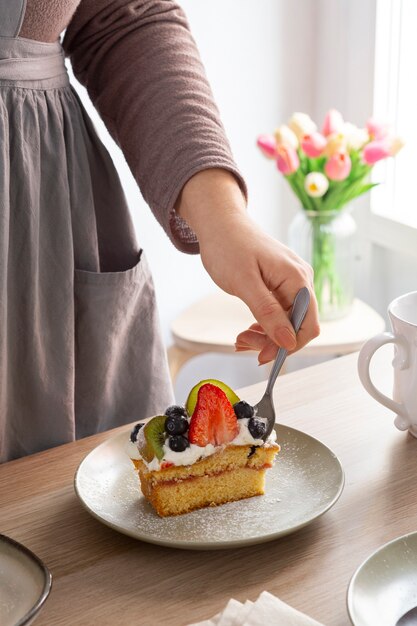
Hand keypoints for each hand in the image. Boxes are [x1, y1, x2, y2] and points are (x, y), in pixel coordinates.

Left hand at [176, 169, 319, 363]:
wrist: (220, 222)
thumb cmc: (228, 245)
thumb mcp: (244, 283)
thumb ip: (267, 313)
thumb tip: (288, 340)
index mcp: (297, 278)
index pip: (308, 325)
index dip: (288, 346)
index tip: (263, 356)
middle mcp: (300, 280)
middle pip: (298, 325)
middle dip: (273, 341)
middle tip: (243, 345)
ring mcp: (291, 281)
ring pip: (287, 321)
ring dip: (266, 335)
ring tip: (241, 339)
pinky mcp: (280, 283)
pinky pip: (279, 311)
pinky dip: (264, 324)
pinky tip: (248, 330)